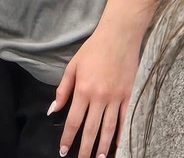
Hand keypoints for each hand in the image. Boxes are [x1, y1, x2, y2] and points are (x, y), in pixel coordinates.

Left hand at [50, 20, 142, 157]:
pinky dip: (122, 135)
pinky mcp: (129, 96)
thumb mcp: (73, 66)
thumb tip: (53, 109)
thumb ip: (63, 89)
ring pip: (109, 129)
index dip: (68, 138)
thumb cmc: (93, 50)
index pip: (73, 120)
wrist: (118, 37)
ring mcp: (116, 98)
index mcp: (83, 89)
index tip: (63, 150)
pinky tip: (118, 146)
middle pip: (90, 129)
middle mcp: (99, 97)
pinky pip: (124, 120)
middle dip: (84, 148)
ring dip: (103, 147)